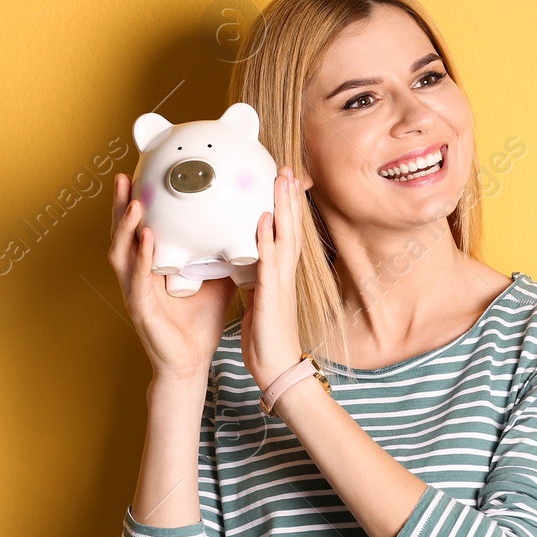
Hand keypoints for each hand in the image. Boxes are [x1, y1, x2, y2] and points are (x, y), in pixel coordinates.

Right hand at [108, 173, 234, 382]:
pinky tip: (147, 239)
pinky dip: (141, 258)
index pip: (140, 229)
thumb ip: (223, 255)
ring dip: (125, 227)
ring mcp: (136, 293)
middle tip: (123, 176)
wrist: (193, 362)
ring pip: (121, 254)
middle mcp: (138, 277)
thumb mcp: (217, 280)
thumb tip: (246, 228)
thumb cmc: (199, 323)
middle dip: (119, 206)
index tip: (140, 174)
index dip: (137, 203)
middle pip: (122, 235)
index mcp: (152, 267)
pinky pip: (138, 280)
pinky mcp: (141, 310)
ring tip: (134, 202)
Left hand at [242, 165, 305, 389]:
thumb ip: (256, 277)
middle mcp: (284, 273)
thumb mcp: (259, 299)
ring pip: (284, 237)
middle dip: (288, 196)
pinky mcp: (271, 295)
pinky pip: (268, 262)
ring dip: (283, 207)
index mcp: (279, 273)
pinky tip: (262, 219)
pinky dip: (266, 239)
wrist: (277, 368)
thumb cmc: (267, 337)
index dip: (285, 206)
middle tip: (286, 168)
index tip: (282, 180)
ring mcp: (280, 282)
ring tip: (280, 180)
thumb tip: (246, 262)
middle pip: (290, 227)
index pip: (285, 232)